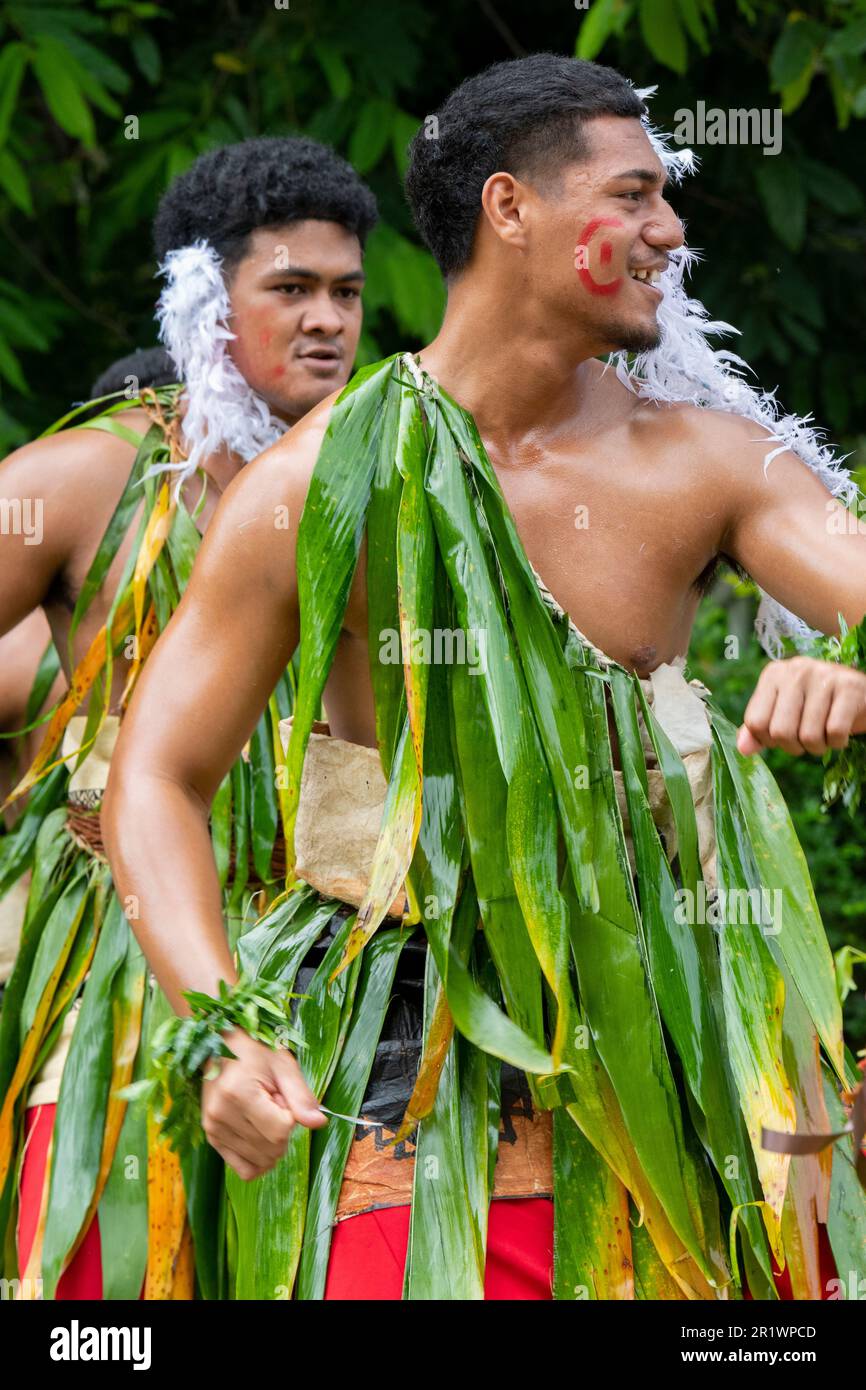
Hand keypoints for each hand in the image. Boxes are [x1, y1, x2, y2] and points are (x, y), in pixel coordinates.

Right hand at [201, 1027, 326, 1180]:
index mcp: (238, 1093)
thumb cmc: (254, 1052)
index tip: (281, 1096)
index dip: (290, 1116)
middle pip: (271, 1149)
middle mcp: (221, 1115)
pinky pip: (244, 1169)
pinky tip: (259, 1138)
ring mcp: (213, 1129)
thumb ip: (301, 1096)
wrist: (218, 1047)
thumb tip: (319, 1123)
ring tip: (261, 1115)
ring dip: (271, 1145)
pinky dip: (259, 1160)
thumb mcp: (282, 1065)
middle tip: (272, 1104)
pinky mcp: (211, 1138)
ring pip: (260, 1162)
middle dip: (283, 1132)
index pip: (280, 1131)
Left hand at [737, 656, 865, 756]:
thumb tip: (743, 749)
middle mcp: (796, 670)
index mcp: (774, 674)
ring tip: (823, 735)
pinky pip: (834, 733)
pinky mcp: (849, 688)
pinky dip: (838, 743)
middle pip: (780, 732)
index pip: (756, 722)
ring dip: (817, 747)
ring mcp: (824, 676)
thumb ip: (759, 729)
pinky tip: (840, 733)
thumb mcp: (783, 712)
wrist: (862, 693)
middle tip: (805, 740)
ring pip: (809, 736)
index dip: (768, 740)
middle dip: (793, 747)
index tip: (783, 735)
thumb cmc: (817, 706)